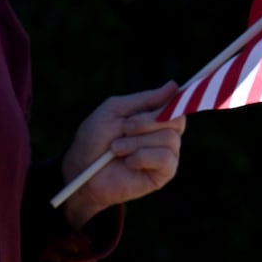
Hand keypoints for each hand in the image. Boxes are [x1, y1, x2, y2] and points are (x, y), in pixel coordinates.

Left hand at [59, 80, 185, 229]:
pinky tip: (128, 163)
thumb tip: (174, 86)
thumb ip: (144, 99)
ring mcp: (165, 155)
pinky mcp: (163, 174)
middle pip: (176, 120)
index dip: (178, 100)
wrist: (82, 170)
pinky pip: (165, 158)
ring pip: (168, 138)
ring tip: (117, 149)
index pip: (177, 105)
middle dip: (146, 122)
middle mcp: (164, 135)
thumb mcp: (114, 110)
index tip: (177, 92)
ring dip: (137, 142)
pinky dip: (142, 157)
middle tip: (124, 128)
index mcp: (154, 118)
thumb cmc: (94, 139)